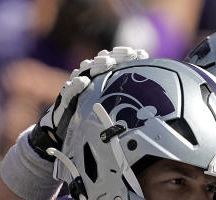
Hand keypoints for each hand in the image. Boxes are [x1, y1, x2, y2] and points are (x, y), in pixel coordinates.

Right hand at [28, 46, 148, 158]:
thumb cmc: (91, 118)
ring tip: (108, 62)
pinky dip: (76, 85)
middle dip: (116, 56)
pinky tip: (83, 81)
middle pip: (102, 61)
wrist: (66, 129)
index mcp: (100, 77)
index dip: (127, 55)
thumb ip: (126, 97)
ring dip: (97, 65)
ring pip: (86, 70)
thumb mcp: (112, 107)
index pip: (114, 60)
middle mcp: (88, 77)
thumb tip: (150, 93)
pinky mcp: (66, 99)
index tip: (142, 53)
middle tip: (129, 54)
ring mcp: (76, 86)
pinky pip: (70, 90)